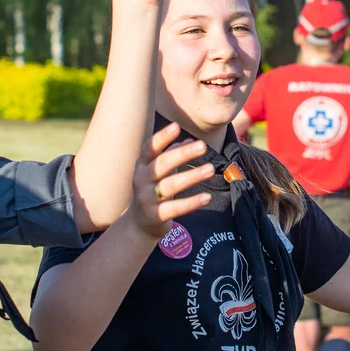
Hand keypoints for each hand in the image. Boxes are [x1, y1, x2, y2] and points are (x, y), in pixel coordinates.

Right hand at [130, 122, 212, 238]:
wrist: (139, 224)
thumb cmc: (153, 189)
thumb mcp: (159, 171)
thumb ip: (173, 154)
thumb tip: (191, 141)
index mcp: (142, 165)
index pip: (150, 148)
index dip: (162, 137)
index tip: (176, 126)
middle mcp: (141, 179)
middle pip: (162, 164)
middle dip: (182, 154)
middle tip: (202, 146)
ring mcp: (146, 198)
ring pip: (170, 185)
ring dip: (192, 176)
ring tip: (210, 169)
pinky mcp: (155, 215)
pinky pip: (175, 208)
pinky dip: (192, 202)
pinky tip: (207, 197)